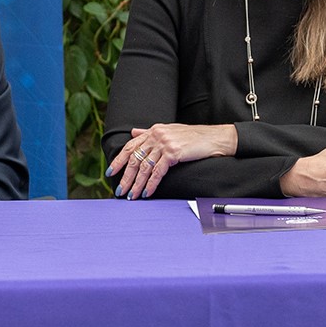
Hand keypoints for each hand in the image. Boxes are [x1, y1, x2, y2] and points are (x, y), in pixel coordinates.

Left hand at [107, 123, 237, 198]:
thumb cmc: (195, 137)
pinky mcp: (173, 153)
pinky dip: (151, 184)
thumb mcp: (170, 131)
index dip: (119, 160)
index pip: (130, 146)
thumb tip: (133, 133)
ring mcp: (165, 143)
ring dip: (137, 184)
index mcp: (154, 130)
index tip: (110, 172)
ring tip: (132, 196)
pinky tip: (147, 193)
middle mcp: (157, 135)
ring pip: (145, 167)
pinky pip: (158, 172)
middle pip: (135, 158)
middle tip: (120, 190)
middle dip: (126, 177)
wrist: (215, 138)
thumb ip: (150, 133)